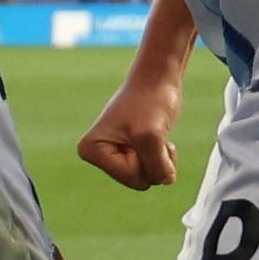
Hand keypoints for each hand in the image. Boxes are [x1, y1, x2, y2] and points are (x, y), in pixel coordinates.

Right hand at [74, 74, 181, 190]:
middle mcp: (99, 155)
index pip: (131, 178)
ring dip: (161, 157)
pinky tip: (158, 136)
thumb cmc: (150, 100)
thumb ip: (158, 167)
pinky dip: (163, 156)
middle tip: (151, 133)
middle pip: (139, 181)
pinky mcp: (132, 152)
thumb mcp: (151, 137)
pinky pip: (153, 169)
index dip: (145, 158)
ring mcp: (116, 155)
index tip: (141, 132)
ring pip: (149, 177)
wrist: (158, 78)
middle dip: (154, 160)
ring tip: (155, 133)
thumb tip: (166, 180)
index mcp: (91, 150)